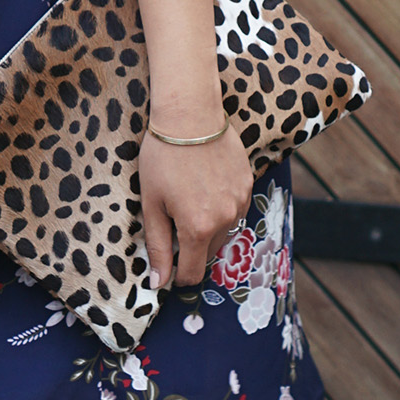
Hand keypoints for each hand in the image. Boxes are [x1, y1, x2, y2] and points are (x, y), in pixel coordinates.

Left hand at [139, 124, 255, 291]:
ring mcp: (240, 202)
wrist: (190, 115)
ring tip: (187, 199)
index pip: (192, 273)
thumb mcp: (151, 203)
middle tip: (172, 222)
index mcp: (197, 228)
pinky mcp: (248, 185)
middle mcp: (224, 220)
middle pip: (208, 255)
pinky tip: (203, 187)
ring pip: (223, 233)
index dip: (177, 276)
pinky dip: (219, 208)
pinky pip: (234, 210)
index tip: (168, 267)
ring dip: (206, 229)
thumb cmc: (163, 157)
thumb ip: (158, 246)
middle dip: (190, 248)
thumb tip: (158, 283)